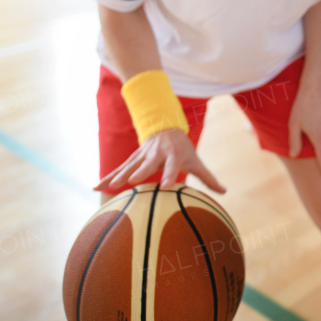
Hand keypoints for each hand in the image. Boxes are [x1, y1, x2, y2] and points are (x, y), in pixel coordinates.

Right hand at [94, 128, 224, 193]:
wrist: (165, 128)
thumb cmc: (183, 149)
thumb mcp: (195, 160)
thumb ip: (208, 177)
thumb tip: (224, 191)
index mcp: (174, 155)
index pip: (173, 166)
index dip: (170, 175)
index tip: (167, 187)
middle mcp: (156, 154)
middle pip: (147, 164)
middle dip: (139, 172)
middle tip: (131, 182)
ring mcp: (142, 155)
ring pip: (129, 166)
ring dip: (118, 176)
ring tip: (109, 188)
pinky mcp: (132, 159)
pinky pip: (118, 169)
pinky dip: (107, 177)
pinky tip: (95, 187)